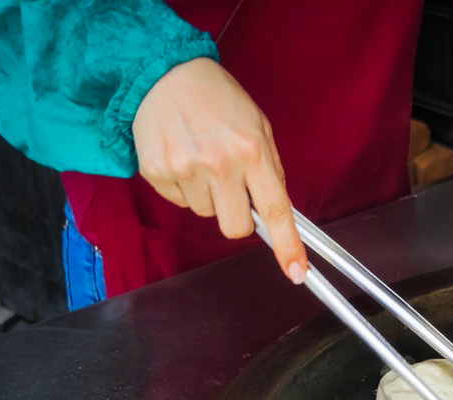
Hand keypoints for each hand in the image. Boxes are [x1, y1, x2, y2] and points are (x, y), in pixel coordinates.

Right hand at [132, 58, 306, 283]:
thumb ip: (269, 172)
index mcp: (251, 151)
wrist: (163, 74)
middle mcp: (218, 163)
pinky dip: (185, 188)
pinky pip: (180, 203)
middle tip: (232, 187)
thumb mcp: (258, 128)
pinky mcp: (156, 172)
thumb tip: (276, 215)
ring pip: (206, 215)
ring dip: (209, 196)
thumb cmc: (218, 100)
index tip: (297, 272)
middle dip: (238, 216)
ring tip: (203, 160)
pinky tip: (183, 158)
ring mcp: (184, 169)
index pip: (275, 210)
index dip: (287, 245)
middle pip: (235, 228)